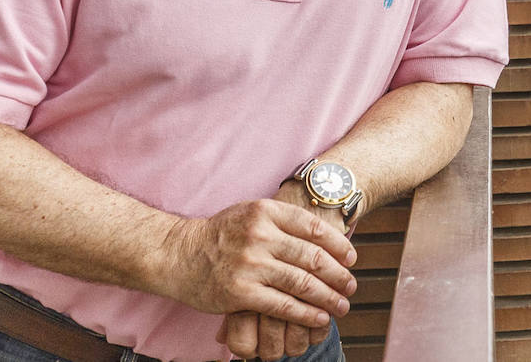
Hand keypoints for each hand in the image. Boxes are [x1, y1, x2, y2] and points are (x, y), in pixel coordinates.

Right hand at [213, 181, 352, 358]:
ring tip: (342, 306)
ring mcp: (250, 264)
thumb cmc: (221, 234)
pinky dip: (305, 314)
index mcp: (265, 211)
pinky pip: (283, 305)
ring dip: (328, 297)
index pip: (313, 227)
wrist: (178, 255)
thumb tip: (325, 232)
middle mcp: (259, 235)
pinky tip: (319, 318)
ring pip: (301, 283)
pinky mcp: (241, 293)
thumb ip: (283, 220)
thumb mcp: (250, 212)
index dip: (338, 244)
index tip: (352, 258)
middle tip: (351, 285)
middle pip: (312, 256)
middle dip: (338, 275)